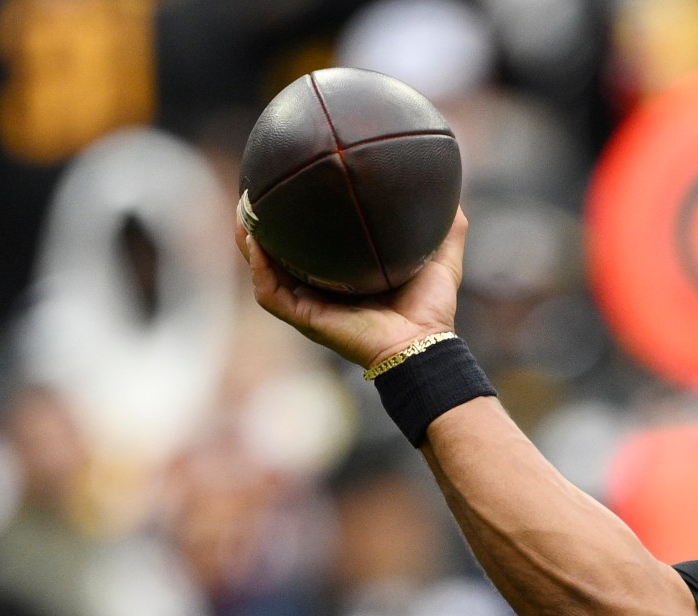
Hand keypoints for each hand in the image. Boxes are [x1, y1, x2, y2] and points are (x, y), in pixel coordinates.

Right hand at [235, 207, 466, 370]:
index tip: (291, 187)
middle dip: (262, 224)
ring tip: (243, 211)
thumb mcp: (440, 260)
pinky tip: (255, 242)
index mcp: (344, 276)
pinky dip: (259, 267)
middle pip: (279, 253)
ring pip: (264, 269)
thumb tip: (454, 195)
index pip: (312, 243)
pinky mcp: (304, 318)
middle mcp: (321, 289)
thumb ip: (448, 230)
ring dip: (249, 241)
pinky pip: (270, 291)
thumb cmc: (431, 310)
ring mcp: (309, 304)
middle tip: (254, 193)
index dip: (298, 219)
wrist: (423, 346)